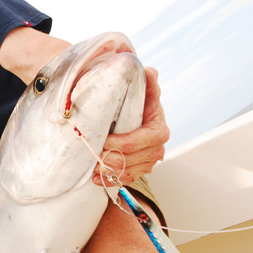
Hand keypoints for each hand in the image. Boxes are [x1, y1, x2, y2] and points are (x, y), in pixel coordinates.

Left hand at [93, 66, 169, 185]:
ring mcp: (148, 160)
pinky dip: (110, 180)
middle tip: (95, 155)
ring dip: (110, 171)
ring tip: (93, 166)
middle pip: (136, 159)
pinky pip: (126, 179)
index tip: (106, 139)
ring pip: (130, 171)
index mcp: (158, 128)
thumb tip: (149, 72)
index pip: (145, 139)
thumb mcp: (143, 89)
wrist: (133, 114)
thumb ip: (147, 81)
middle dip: (114, 158)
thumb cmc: (137, 101)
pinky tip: (96, 178)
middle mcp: (157, 147)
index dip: (125, 142)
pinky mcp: (138, 169)